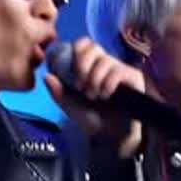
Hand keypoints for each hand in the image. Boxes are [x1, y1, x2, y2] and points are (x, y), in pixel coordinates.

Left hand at [44, 37, 143, 157]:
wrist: (112, 137)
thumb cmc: (93, 120)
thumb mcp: (70, 106)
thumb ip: (58, 92)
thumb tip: (47, 75)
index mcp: (90, 66)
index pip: (83, 44)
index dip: (76, 53)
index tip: (72, 74)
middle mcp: (105, 64)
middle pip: (93, 46)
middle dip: (83, 66)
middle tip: (81, 86)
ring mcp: (120, 69)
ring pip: (104, 60)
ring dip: (94, 79)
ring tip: (94, 95)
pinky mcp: (133, 77)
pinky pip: (118, 71)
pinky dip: (108, 84)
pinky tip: (107, 95)